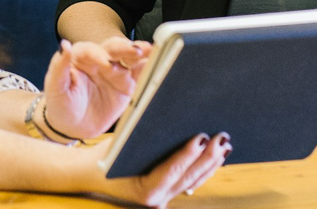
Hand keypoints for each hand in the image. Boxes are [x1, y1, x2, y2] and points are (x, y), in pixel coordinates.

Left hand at [43, 37, 152, 139]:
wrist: (73, 127)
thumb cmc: (61, 105)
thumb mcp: (55, 88)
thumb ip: (59, 67)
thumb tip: (64, 45)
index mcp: (81, 57)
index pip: (91, 50)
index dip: (99, 55)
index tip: (105, 64)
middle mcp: (100, 60)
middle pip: (114, 48)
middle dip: (125, 48)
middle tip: (135, 51)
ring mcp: (116, 72)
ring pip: (130, 58)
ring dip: (141, 54)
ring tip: (152, 51)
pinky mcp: (127, 85)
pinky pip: (140, 74)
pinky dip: (150, 68)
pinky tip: (159, 63)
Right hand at [92, 132, 229, 207]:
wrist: (92, 173)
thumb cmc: (105, 156)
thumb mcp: (120, 144)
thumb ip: (143, 136)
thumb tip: (169, 117)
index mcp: (144, 190)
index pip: (170, 171)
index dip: (188, 155)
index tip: (202, 138)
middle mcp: (157, 199)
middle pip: (188, 178)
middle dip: (208, 157)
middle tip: (221, 138)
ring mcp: (164, 198)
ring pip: (194, 181)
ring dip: (211, 163)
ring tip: (224, 144)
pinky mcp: (169, 192)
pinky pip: (191, 182)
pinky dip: (204, 168)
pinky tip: (216, 156)